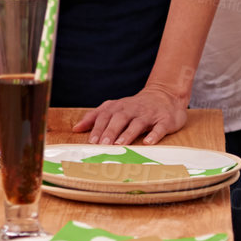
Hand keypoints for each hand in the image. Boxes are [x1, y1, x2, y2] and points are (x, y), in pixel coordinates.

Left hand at [72, 84, 188, 146]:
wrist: (165, 95)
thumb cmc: (135, 107)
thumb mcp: (114, 108)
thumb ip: (95, 117)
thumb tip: (76, 128)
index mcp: (119, 107)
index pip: (105, 116)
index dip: (98, 128)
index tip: (91, 141)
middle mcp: (132, 109)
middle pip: (119, 119)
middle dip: (110, 131)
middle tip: (103, 144)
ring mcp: (149, 114)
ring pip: (137, 123)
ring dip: (128, 134)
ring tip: (120, 144)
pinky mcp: (164, 120)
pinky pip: (159, 127)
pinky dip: (154, 134)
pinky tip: (148, 142)